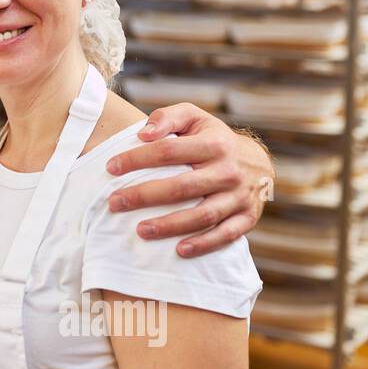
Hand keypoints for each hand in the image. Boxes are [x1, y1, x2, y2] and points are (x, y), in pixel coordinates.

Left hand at [105, 103, 273, 257]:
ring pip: (202, 215)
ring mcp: (239, 196)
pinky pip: (225, 235)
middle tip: (114, 202)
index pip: (168, 152)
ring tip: (140, 230)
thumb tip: (143, 134)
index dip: (136, 159)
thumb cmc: (212, 139)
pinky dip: (203, 244)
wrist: (257, 162)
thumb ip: (167, 118)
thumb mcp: (194, 118)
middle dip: (144, 196)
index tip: (110, 168)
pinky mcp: (247, 218)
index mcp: (214, 144)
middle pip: (181, 187)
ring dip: (170, 226)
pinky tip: (179, 251)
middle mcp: (228, 171)